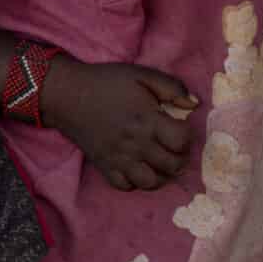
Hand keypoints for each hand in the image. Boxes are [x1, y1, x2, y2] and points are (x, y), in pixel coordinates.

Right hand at [44, 61, 196, 191]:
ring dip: (162, 175)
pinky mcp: (105, 167)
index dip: (187, 137)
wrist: (68, 94)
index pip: (181, 141)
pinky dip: (136, 182)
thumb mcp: (142, 74)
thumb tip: (195, 104)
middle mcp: (136, 144)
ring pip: (151, 183)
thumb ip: (172, 88)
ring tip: (160, 162)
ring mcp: (119, 159)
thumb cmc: (107, 82)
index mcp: (147, 121)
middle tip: (176, 149)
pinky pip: (126, 186)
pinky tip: (138, 168)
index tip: (181, 129)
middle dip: (180, 158)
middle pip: (171, 166)